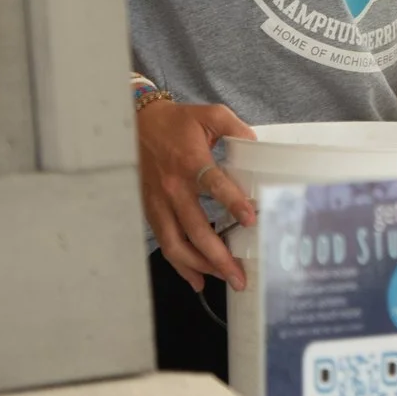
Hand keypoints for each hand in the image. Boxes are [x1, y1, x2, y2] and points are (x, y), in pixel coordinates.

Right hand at [136, 99, 258, 292]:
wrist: (137, 124)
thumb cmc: (177, 122)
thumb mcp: (211, 116)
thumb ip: (237, 129)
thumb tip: (259, 149)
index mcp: (191, 162)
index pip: (214, 185)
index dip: (233, 203)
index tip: (251, 220)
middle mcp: (173, 188)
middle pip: (195, 229)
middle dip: (218, 256)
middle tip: (239, 274)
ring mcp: (160, 203)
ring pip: (176, 244)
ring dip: (199, 266)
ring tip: (223, 279)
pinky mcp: (151, 211)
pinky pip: (165, 242)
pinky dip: (179, 263)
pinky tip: (196, 279)